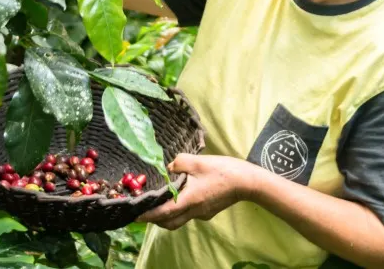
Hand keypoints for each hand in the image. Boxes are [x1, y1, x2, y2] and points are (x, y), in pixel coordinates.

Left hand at [136, 154, 255, 229]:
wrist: (247, 182)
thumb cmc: (223, 171)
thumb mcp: (199, 161)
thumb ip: (179, 162)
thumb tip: (170, 167)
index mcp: (189, 199)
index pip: (163, 212)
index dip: (148, 214)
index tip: (136, 215)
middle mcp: (194, 211)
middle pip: (170, 222)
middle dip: (156, 220)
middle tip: (146, 211)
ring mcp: (203, 213)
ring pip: (180, 219)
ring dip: (168, 216)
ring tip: (161, 204)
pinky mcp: (209, 211)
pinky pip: (191, 214)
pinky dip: (181, 209)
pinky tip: (183, 196)